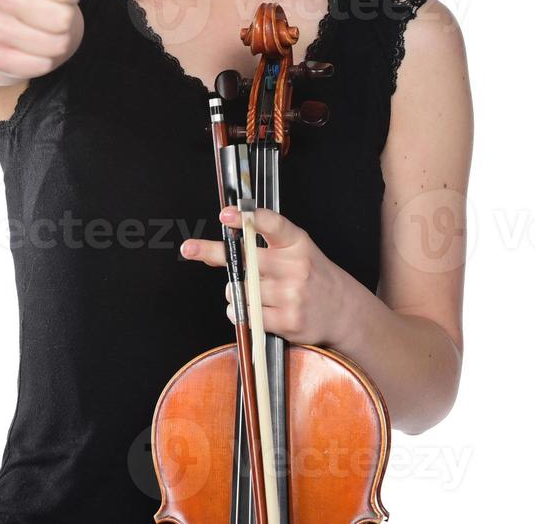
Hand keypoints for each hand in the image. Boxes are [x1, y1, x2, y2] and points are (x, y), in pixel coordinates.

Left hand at [180, 205, 355, 347]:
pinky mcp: (289, 321)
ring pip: (240, 290)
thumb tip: (216, 248)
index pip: (273, 224)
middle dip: (212, 253)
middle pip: (244, 260)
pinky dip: (240, 313)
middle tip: (189, 248)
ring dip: (235, 292)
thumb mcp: (296, 251)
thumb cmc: (313, 276)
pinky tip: (256, 310)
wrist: (345, 311)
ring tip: (253, 292)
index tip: (226, 214)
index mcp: (297, 243)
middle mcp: (296, 267)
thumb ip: (262, 246)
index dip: (247, 218)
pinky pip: (246, 315)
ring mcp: (292, 295)